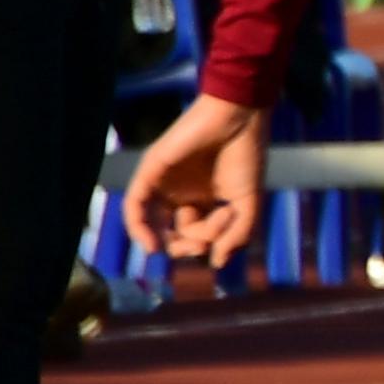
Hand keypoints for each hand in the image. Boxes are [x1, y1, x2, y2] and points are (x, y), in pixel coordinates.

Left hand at [127, 90, 269, 266]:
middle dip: (190, 246)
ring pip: (151, 224)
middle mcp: (180, 195)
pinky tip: (152, 245)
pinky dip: (138, 227)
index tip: (227, 229)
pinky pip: (134, 205)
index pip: (196, 236)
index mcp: (203, 201)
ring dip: (165, 242)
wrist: (238, 118)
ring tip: (180, 246)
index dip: (209, 244)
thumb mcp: (248, 205)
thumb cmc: (246, 156)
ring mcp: (163, 184)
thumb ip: (237, 236)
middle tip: (206, 239)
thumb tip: (214, 264)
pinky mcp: (150, 171)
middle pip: (174, 235)